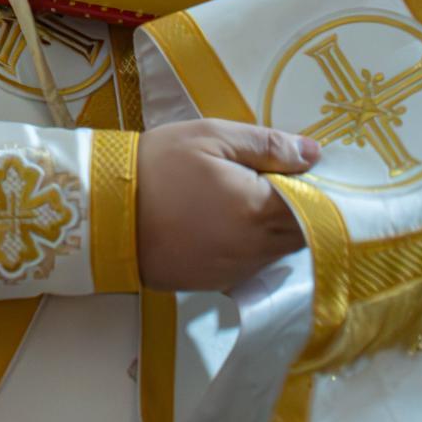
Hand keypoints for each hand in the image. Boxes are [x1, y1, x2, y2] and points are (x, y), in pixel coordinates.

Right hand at [136, 120, 317, 291]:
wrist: (102, 212)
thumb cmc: (158, 166)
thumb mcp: (211, 137)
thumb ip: (267, 145)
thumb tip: (313, 153)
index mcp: (260, 212)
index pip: (318, 210)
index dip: (319, 191)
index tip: (306, 171)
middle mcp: (255, 251)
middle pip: (302, 236)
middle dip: (298, 210)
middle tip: (272, 180)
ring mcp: (234, 273)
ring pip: (276, 253)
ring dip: (272, 230)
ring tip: (241, 199)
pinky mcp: (212, 284)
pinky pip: (248, 266)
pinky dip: (247, 246)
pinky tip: (222, 223)